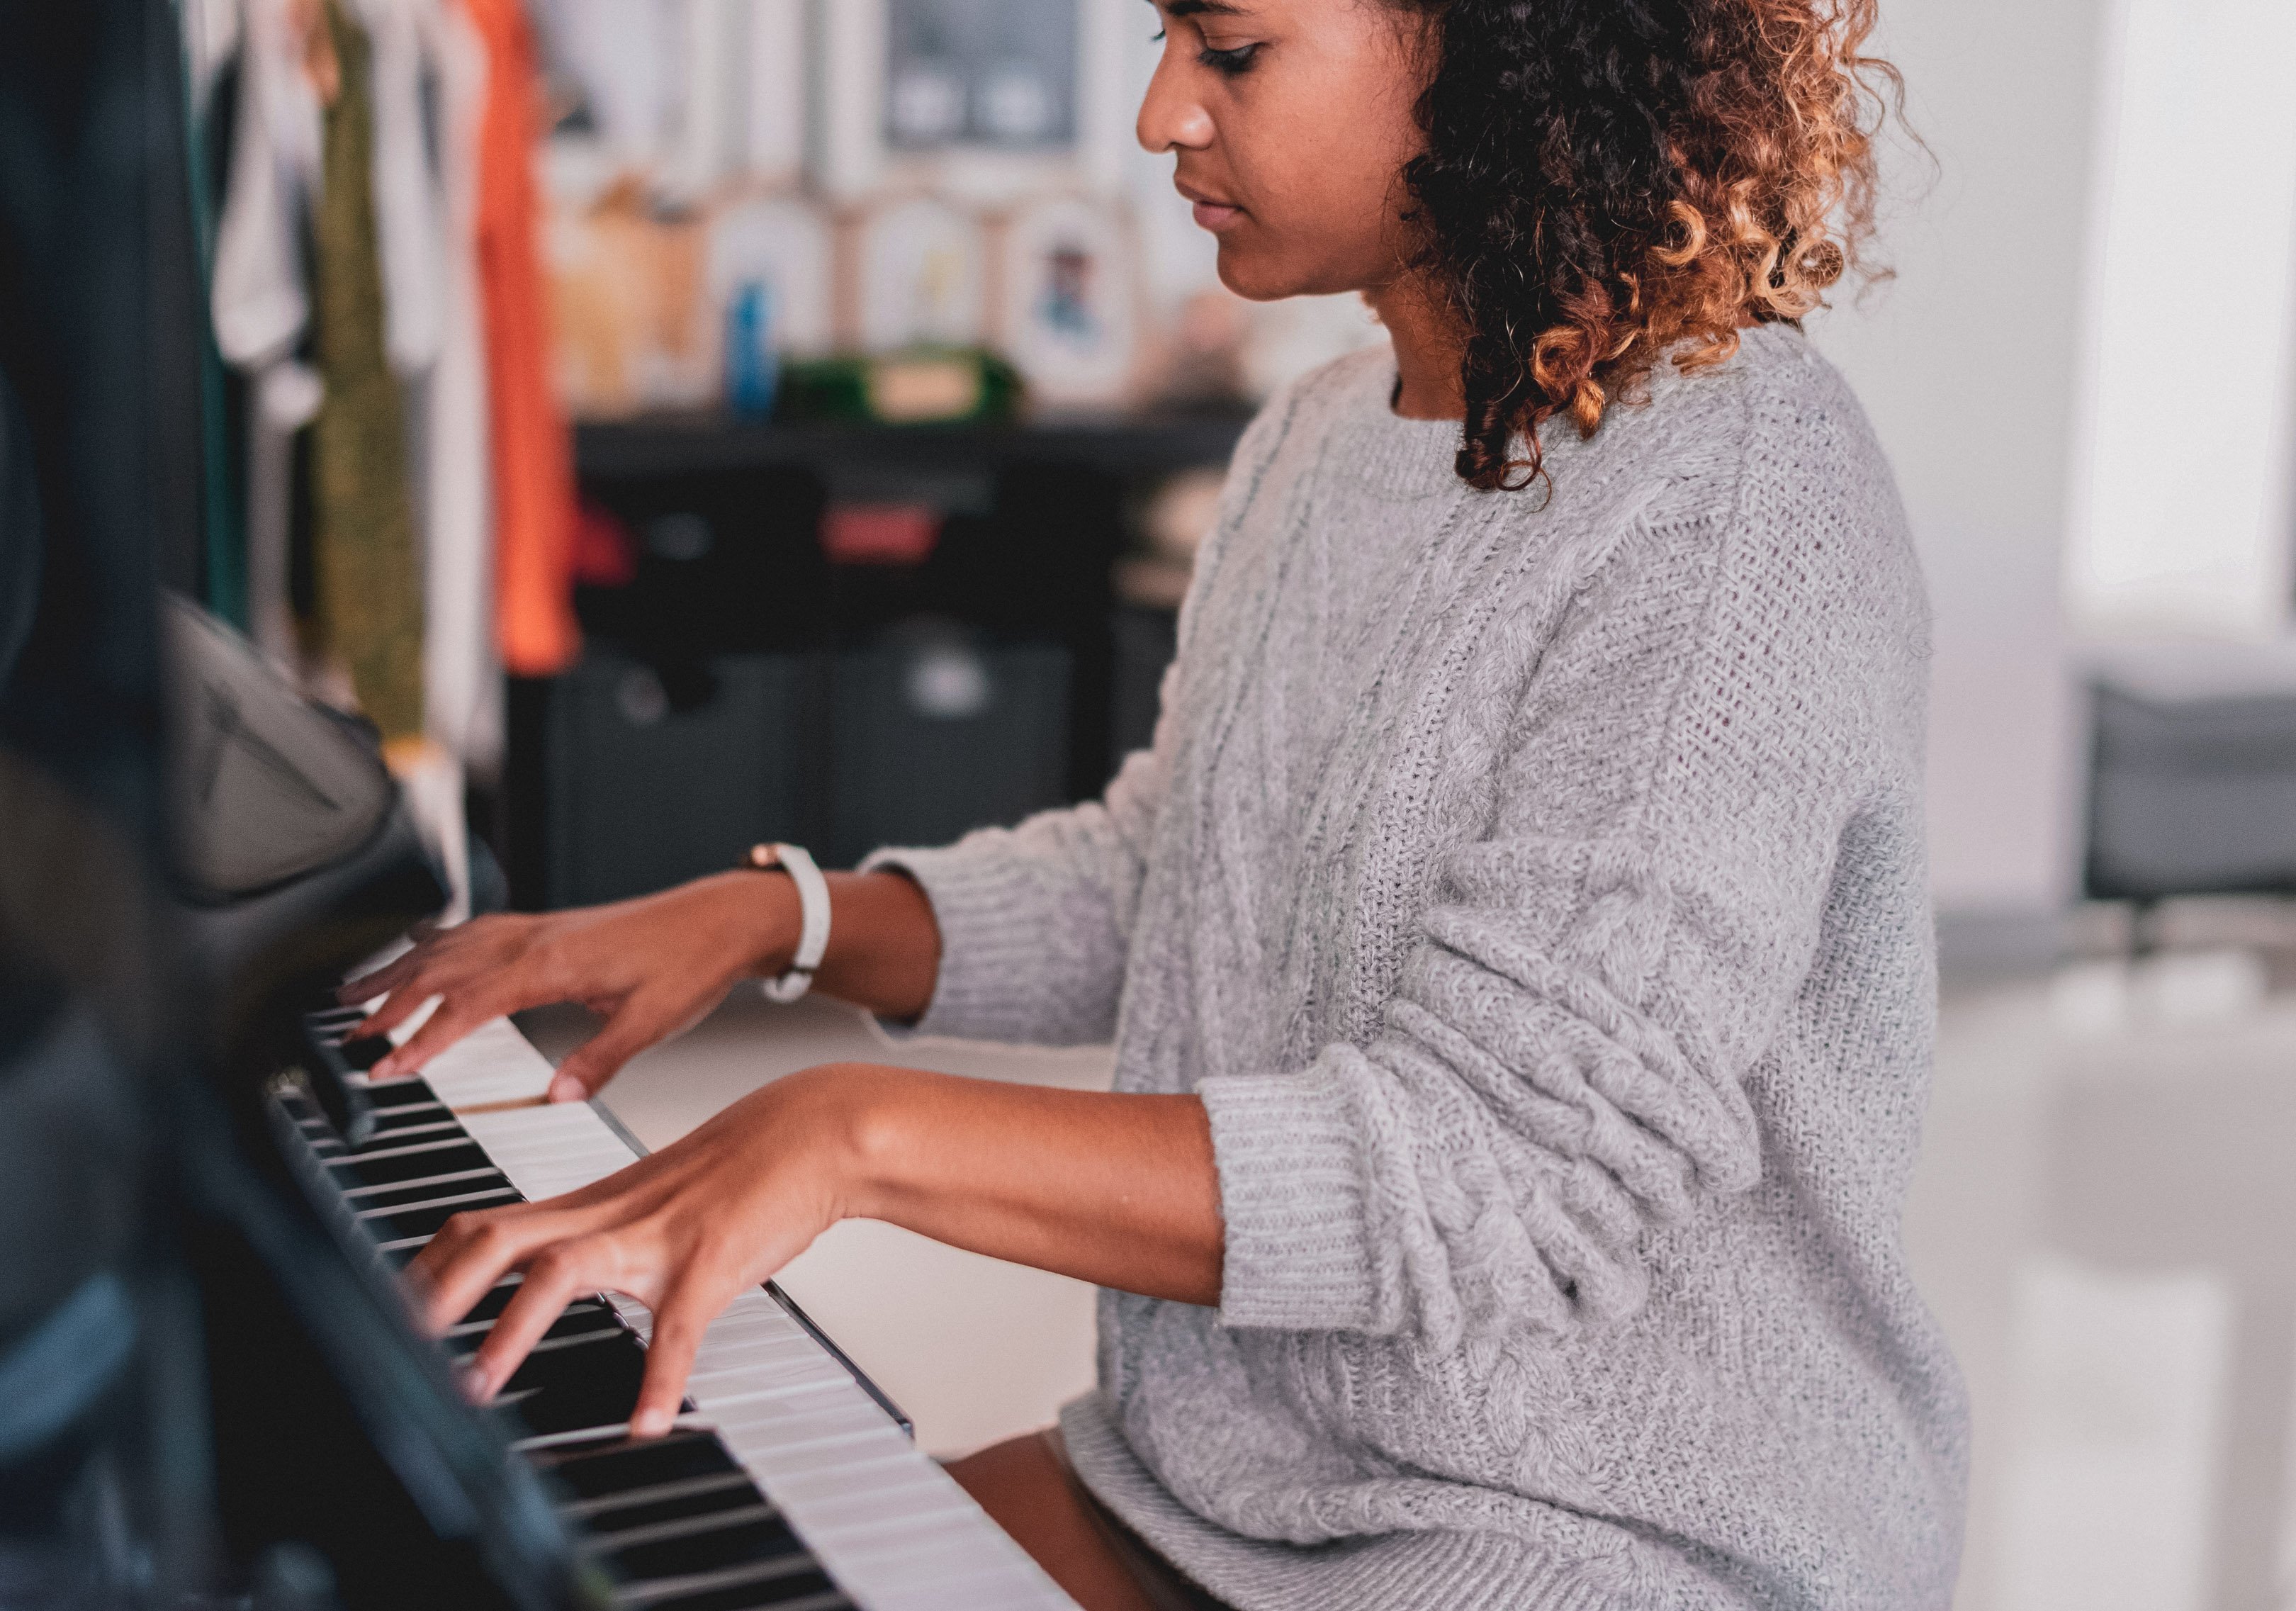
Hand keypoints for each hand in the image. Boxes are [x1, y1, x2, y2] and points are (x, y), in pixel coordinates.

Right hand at [341, 873, 794, 1099]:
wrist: (722, 918)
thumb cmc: (692, 964)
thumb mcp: (652, 1022)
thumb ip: (599, 1061)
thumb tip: (557, 1097)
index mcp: (553, 965)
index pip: (467, 1004)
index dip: (421, 1039)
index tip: (385, 1066)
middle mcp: (536, 939)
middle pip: (441, 969)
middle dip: (388, 1003)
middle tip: (347, 1036)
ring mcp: (538, 926)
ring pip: (449, 945)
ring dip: (398, 970)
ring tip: (352, 993)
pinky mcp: (547, 924)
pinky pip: (473, 930)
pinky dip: (434, 943)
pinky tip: (417, 951)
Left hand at [408, 1064, 863, 1436]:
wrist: (813, 1132)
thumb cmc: (741, 1167)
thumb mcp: (655, 1196)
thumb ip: (604, 1230)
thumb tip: (560, 1270)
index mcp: (591, 1204)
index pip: (483, 1224)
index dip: (426, 1268)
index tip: (384, 1312)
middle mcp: (609, 1214)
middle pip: (494, 1236)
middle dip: (434, 1292)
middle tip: (390, 1349)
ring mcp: (657, 1237)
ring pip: (561, 1270)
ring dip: (510, 1330)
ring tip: (478, 1391)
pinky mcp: (710, 1262)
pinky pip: (677, 1328)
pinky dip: (659, 1380)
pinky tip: (649, 1424)